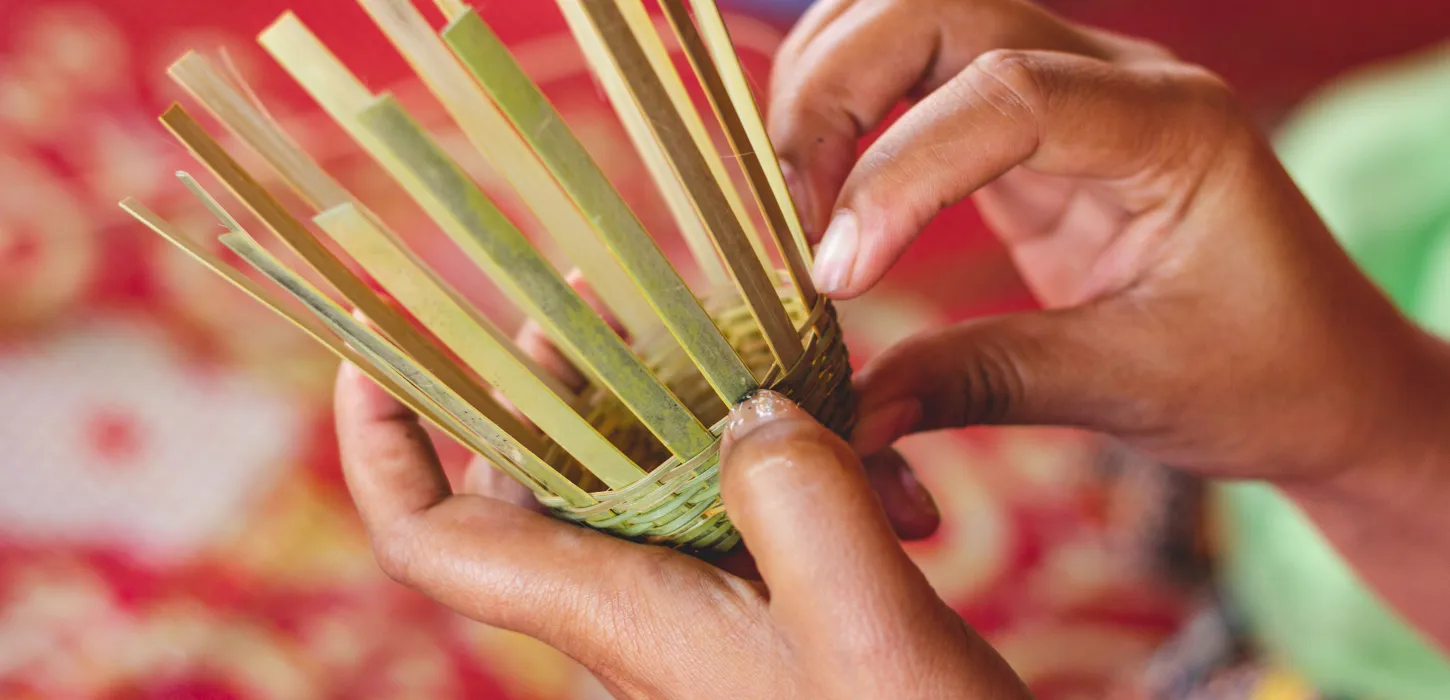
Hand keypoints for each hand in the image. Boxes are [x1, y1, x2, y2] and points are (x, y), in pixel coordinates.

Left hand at [335, 362, 1031, 697]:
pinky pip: (742, 509)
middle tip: (601, 298)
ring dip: (719, 415)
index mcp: (619, 612)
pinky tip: (890, 476)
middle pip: (536, 477)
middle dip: (557, 377)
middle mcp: (636, 608)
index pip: (433, 534)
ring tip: (820, 387)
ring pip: (651, 479)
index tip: (373, 339)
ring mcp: (699, 611)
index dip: (381, 439)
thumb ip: (796, 497)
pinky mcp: (762, 610)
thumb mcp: (864, 622)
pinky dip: (799, 468)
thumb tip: (747, 404)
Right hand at [769, 0, 1449, 647]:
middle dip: (834, 94)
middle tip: (790, 217)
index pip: (1004, 93)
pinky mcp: (1026, 136)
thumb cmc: (1268, 378)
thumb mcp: (1132, 388)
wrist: (1328, 381)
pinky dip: (846, 116)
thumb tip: (850, 411)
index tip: (835, 277)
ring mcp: (1067, 93)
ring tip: (795, 203)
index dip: (896, 175)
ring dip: (827, 88)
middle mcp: (1115, 79)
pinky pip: (915, 83)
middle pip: (934, 9)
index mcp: (1169, 123)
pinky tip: (820, 194)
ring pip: (910, 20)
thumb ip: (984, 382)